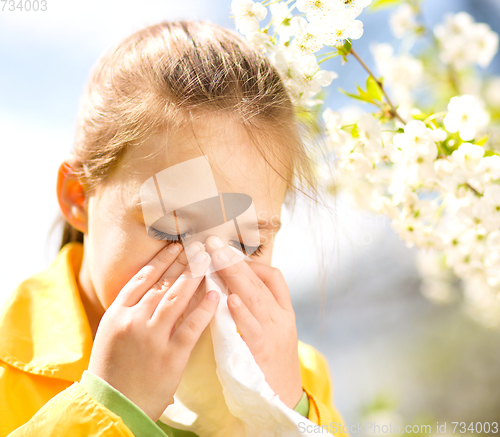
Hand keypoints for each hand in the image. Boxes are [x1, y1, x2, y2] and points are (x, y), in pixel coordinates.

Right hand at [88, 242, 218, 421]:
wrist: (113, 406)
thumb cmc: (111, 369)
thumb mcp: (111, 333)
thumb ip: (129, 310)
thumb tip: (153, 286)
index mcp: (117, 313)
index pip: (142, 278)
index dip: (161, 260)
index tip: (175, 246)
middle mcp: (134, 320)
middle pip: (162, 283)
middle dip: (182, 262)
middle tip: (198, 246)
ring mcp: (153, 337)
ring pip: (176, 298)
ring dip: (194, 277)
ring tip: (207, 261)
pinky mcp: (171, 355)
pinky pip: (191, 326)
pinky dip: (204, 309)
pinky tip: (215, 295)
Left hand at [204, 235, 302, 409]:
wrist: (284, 399)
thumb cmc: (271, 362)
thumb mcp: (272, 331)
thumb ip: (256, 309)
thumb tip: (230, 285)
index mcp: (284, 310)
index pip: (273, 277)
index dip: (250, 262)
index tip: (227, 253)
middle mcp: (281, 317)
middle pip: (260, 281)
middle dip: (235, 260)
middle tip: (213, 242)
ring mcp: (274, 333)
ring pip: (256, 298)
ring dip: (235, 275)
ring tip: (217, 257)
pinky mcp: (263, 352)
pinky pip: (252, 328)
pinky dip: (242, 312)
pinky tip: (230, 298)